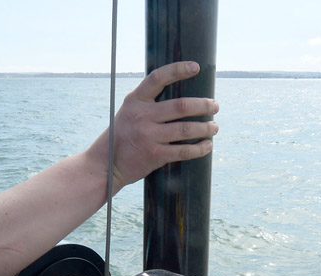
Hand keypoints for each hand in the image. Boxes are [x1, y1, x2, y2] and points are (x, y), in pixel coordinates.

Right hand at [92, 61, 219, 190]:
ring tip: (214, 127)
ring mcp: (148, 136)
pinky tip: (207, 145)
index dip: (178, 70)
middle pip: (181, 106)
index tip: (195, 67)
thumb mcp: (129, 113)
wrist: (106, 164)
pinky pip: (184, 151)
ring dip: (205, 128)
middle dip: (203, 105)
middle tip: (215, 106)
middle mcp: (142, 116)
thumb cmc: (122, 136)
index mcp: (135, 101)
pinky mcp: (155, 155)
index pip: (158, 78)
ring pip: (186, 129)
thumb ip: (147, 104)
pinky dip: (200, 148)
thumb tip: (180, 99)